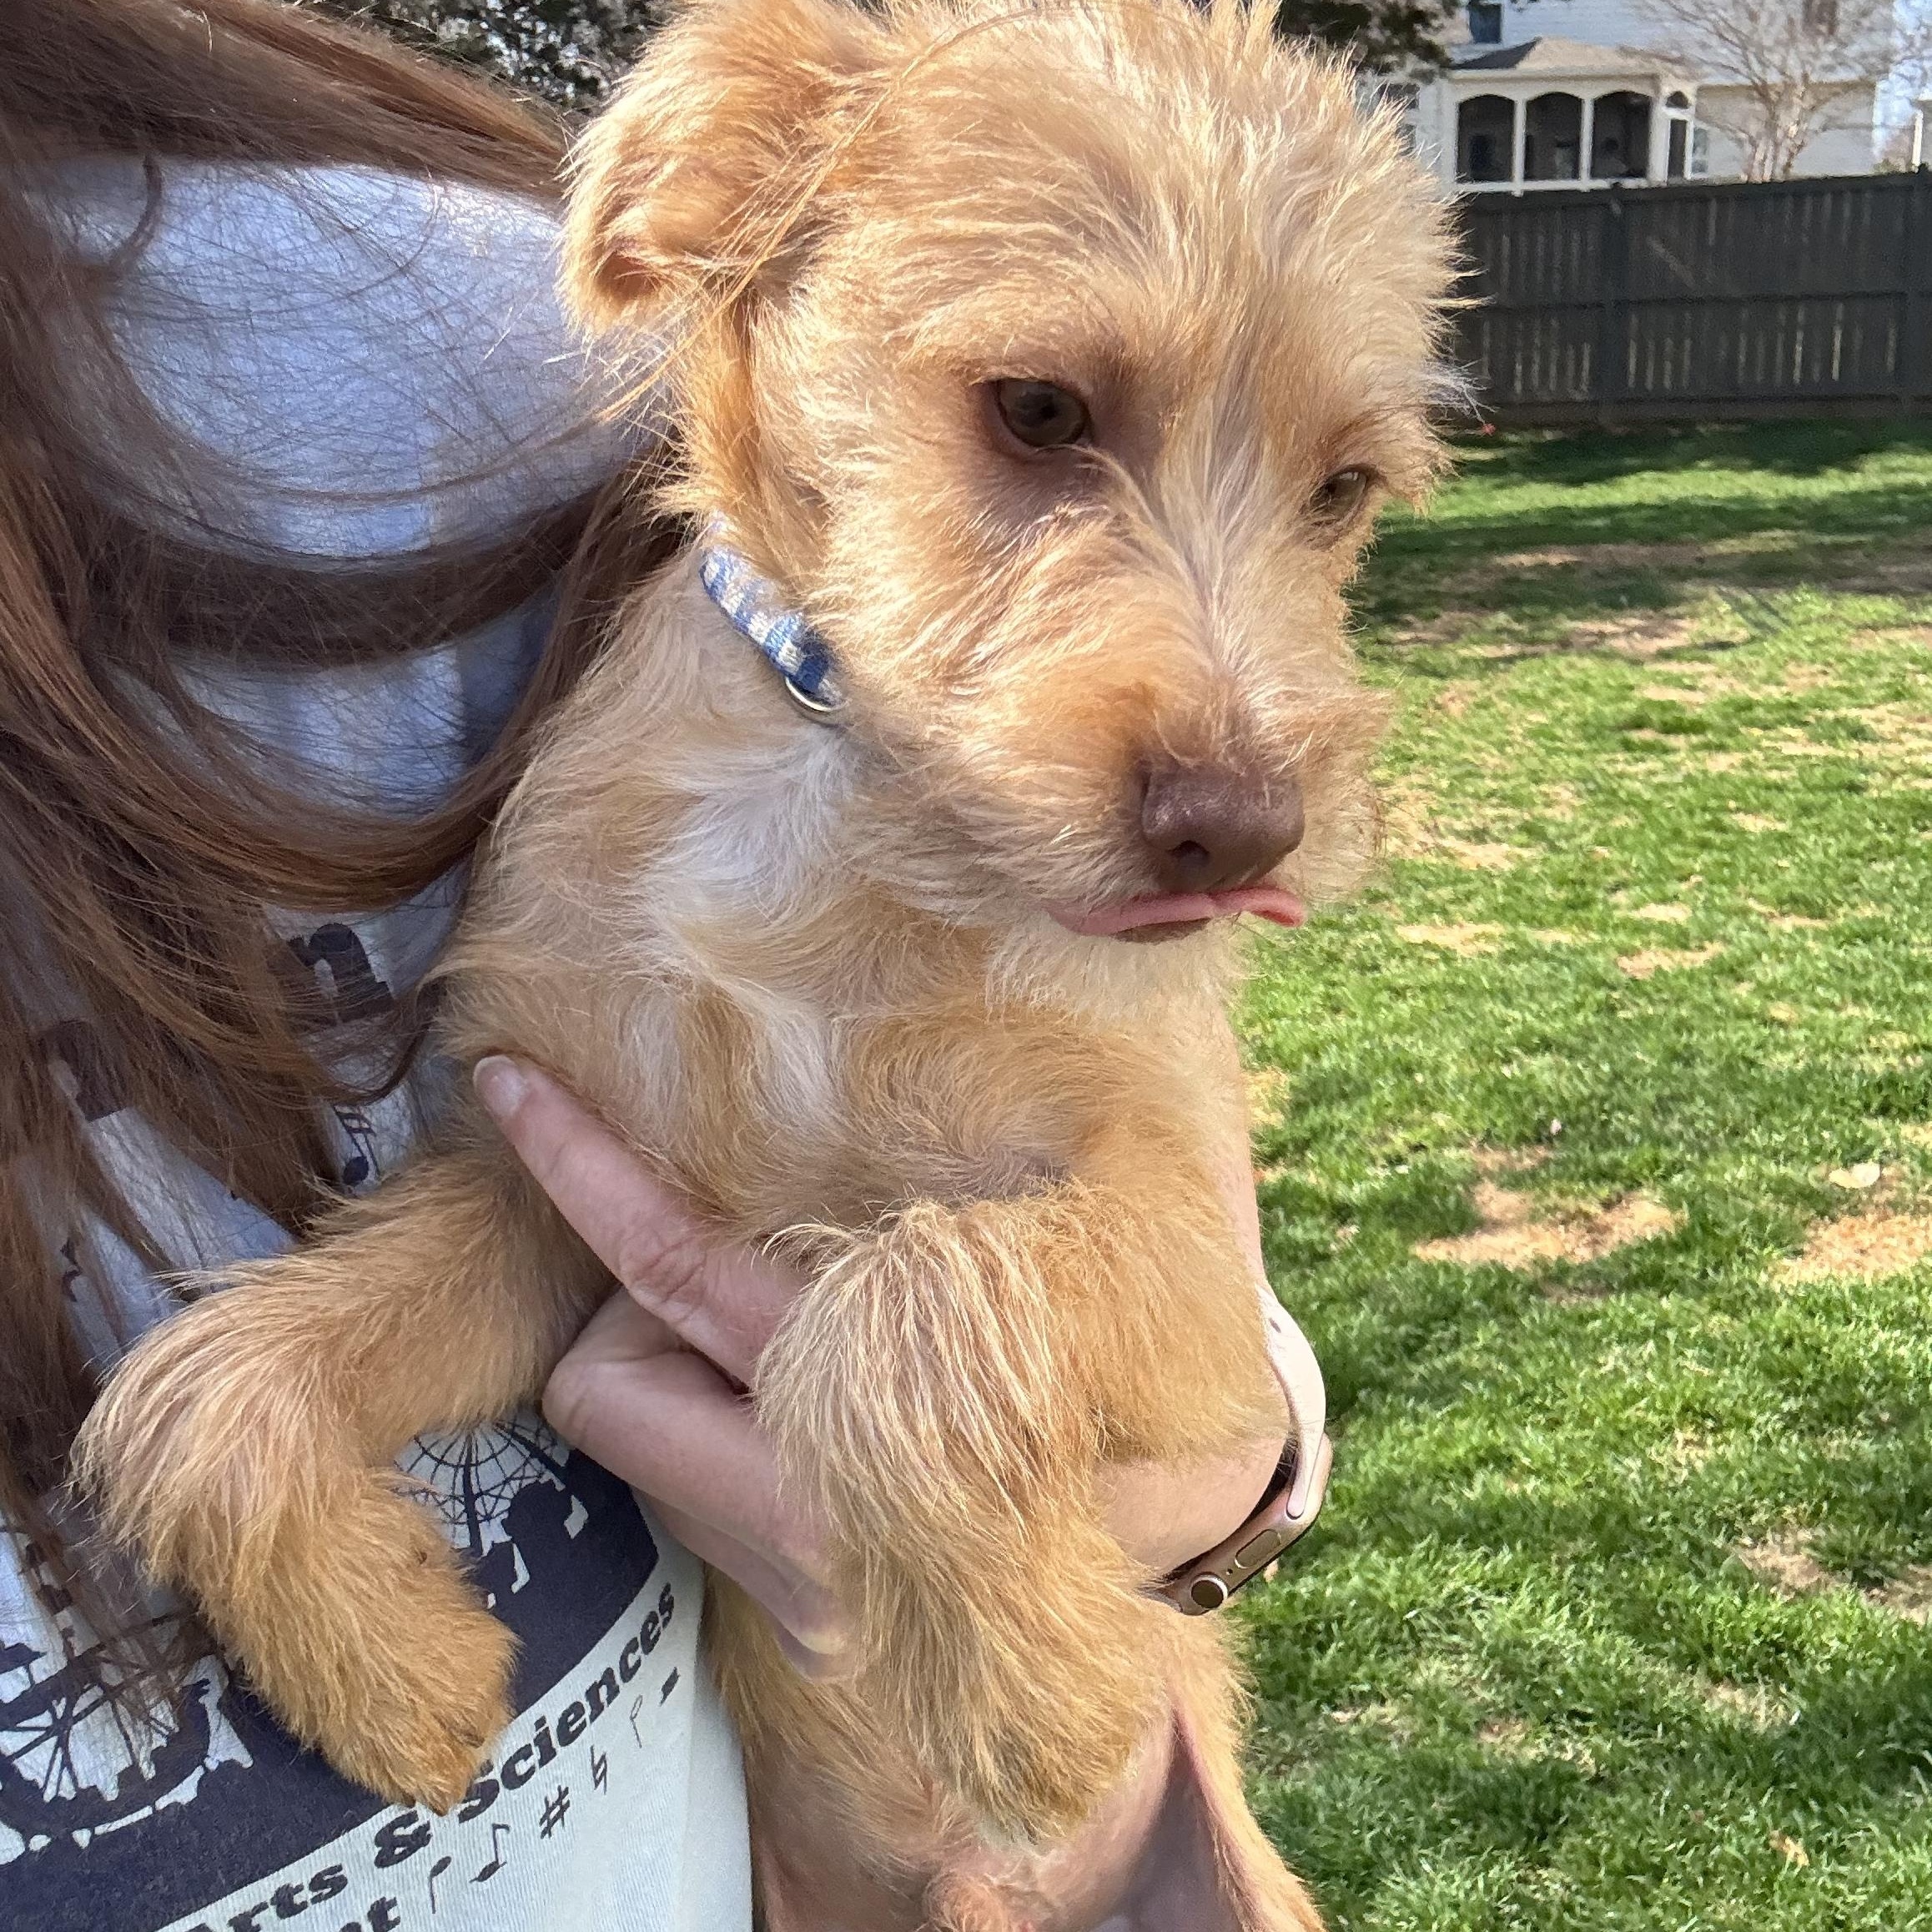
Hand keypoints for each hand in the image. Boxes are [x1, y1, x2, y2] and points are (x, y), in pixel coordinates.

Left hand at [474, 1057, 1315, 1674]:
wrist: (1161, 1610)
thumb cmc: (1123, 1392)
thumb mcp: (1061, 1266)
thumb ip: (962, 1204)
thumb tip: (894, 1074)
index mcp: (866, 1420)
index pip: (676, 1269)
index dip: (587, 1164)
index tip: (504, 1081)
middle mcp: (796, 1530)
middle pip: (603, 1381)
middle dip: (644, 1312)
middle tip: (755, 1283)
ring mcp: (782, 1589)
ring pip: (639, 1440)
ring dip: (691, 1374)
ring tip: (810, 1356)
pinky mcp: (782, 1616)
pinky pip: (690, 1487)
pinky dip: (728, 1429)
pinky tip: (821, 1418)